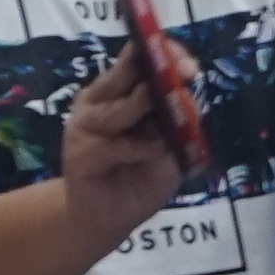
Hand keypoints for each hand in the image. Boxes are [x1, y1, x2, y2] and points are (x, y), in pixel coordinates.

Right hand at [55, 40, 195, 239]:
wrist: (106, 219)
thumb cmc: (140, 176)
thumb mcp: (171, 144)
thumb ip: (178, 117)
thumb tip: (193, 91)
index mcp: (117, 90)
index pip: (138, 59)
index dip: (165, 54)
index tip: (190, 67)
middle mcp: (98, 100)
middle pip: (126, 71)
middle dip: (160, 72)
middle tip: (186, 75)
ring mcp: (86, 123)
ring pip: (124, 106)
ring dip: (152, 115)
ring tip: (168, 131)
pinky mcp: (81, 151)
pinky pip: (119, 144)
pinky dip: (143, 148)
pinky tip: (155, 153)